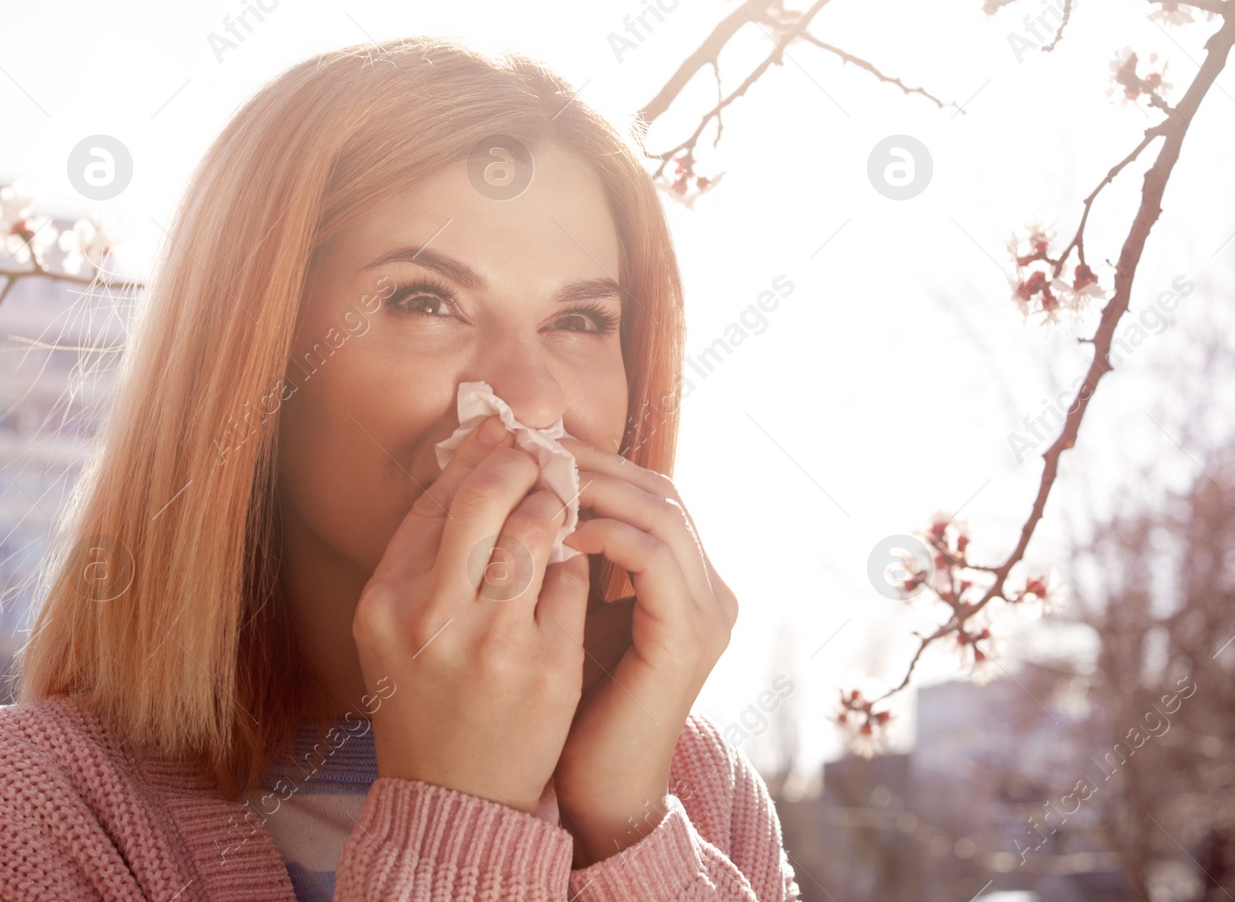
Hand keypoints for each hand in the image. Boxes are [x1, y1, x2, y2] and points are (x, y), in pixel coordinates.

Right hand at [353, 414, 589, 812]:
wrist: (456, 796)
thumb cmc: (429, 694)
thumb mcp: (398, 625)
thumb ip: (428, 546)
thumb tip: (481, 447)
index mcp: (387, 602)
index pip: (437, 500)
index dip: (479, 458)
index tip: (507, 440)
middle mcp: (433, 618)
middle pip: (486, 499)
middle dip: (522, 464)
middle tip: (543, 458)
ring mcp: (493, 644)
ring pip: (539, 531)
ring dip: (557, 506)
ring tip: (562, 506)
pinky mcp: (548, 667)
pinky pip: (574, 582)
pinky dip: (578, 562)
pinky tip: (576, 564)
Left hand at [550, 438, 738, 865]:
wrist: (599, 789)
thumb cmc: (574, 705)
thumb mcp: (572, 614)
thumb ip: (570, 559)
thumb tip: (524, 488)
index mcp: (688, 580)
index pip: (649, 493)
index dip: (596, 462)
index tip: (534, 444)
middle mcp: (710, 588)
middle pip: (660, 491)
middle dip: (595, 464)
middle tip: (534, 446)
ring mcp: (708, 611)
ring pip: (662, 513)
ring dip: (599, 489)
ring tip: (542, 479)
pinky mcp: (691, 636)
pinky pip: (656, 558)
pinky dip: (610, 533)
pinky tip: (560, 530)